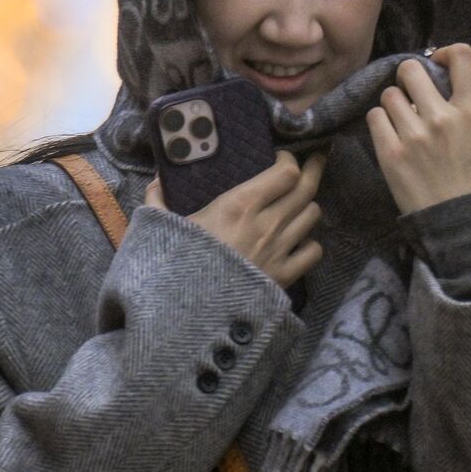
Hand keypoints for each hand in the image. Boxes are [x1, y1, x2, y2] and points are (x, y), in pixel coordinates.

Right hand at [145, 149, 324, 289]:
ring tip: (300, 202)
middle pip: (307, 188)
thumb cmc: (174, 265)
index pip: (286, 172)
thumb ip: (158, 200)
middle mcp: (266, 224)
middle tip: (314, 158)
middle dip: (313, 168)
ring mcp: (279, 251)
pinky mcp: (284, 277)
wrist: (185, 315)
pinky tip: (298, 240)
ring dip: (307, 206)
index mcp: (239, 205)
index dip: (289, 160)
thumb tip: (156, 180)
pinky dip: (309, 243)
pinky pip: (313, 252)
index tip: (281, 156)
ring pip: (312, 216)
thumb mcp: (161, 228)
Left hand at [367, 43, 470, 214]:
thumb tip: (436, 73)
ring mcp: (414, 135)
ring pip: (388, 94)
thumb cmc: (469, 174)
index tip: (437, 61)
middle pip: (410, 69)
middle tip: (410, 94)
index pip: (462, 56)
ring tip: (402, 122)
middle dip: (407, 78)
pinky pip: (374, 116)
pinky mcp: (391, 152)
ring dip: (393, 104)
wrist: (457, 219)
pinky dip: (381, 123)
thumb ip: (462, 103)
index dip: (444, 52)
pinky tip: (391, 136)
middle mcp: (442, 117)